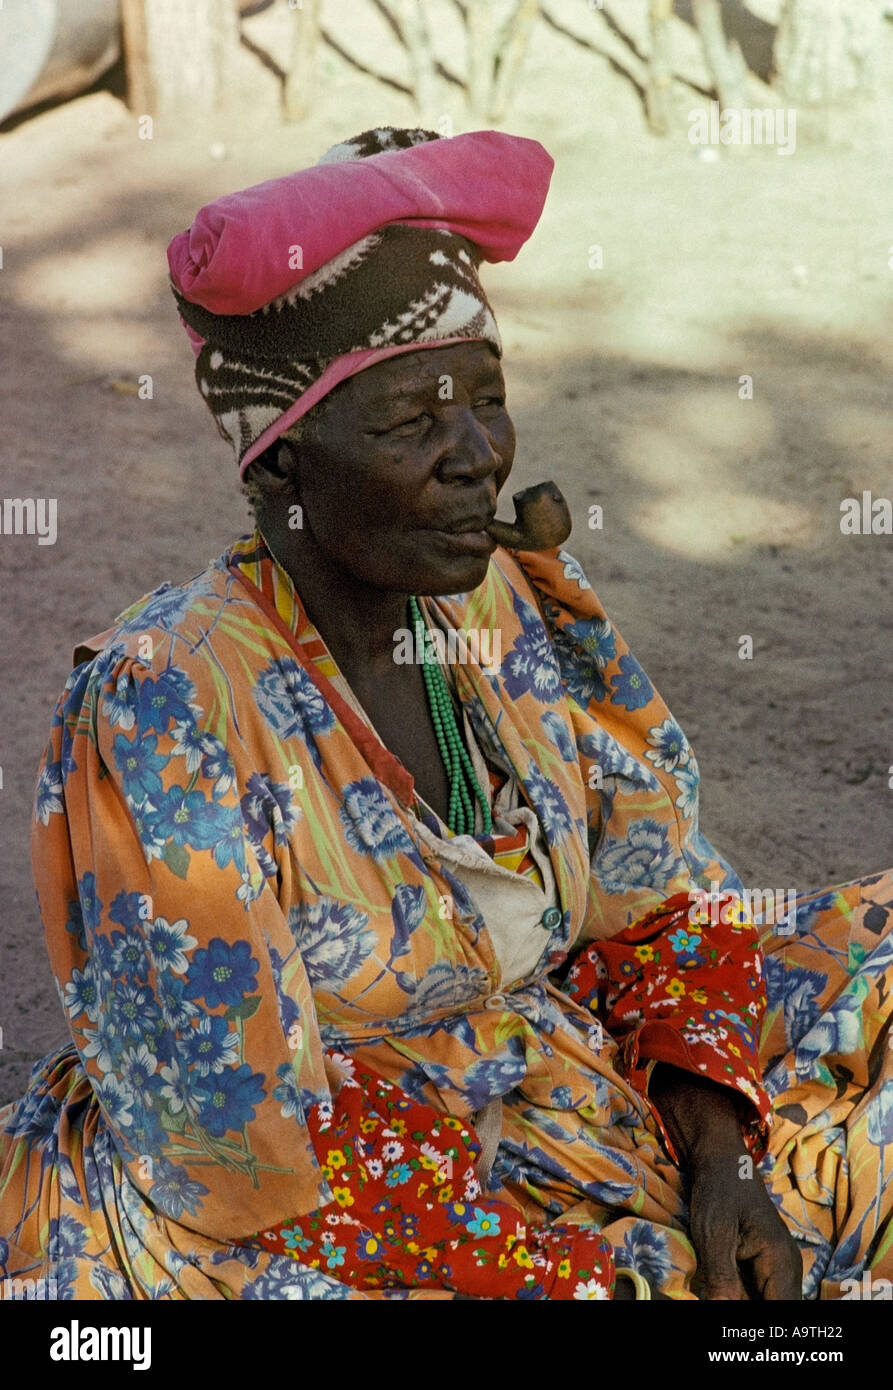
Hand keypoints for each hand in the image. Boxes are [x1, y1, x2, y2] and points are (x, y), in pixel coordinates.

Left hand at [649, 1064, 801, 1299]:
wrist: (721, 1161)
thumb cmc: (718, 1190)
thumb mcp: (714, 1232)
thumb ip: (721, 1275)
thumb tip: (722, 1309)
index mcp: (780, 1262)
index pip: (781, 1310)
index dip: (758, 1323)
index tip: (731, 1307)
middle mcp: (787, 1270)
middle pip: (774, 1309)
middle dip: (746, 1308)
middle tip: (718, 1292)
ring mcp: (776, 1269)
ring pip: (764, 1302)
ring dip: (741, 1300)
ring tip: (718, 1285)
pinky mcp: (763, 1267)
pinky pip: (757, 1292)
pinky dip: (739, 1294)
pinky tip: (720, 1287)